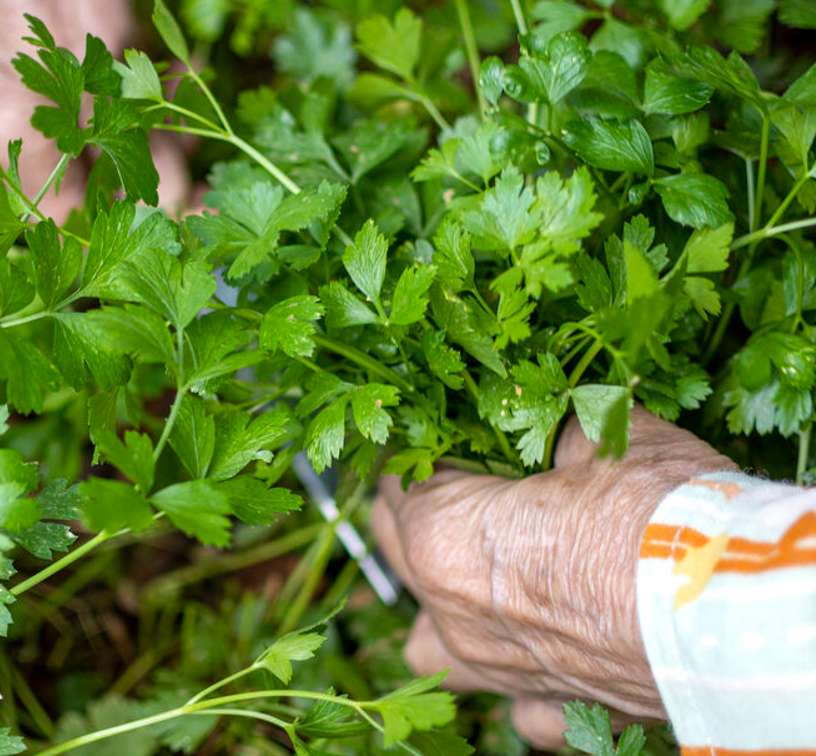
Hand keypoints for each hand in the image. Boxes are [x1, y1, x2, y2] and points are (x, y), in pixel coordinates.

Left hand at [371, 408, 734, 746]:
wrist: (736, 613)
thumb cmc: (658, 512)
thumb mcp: (608, 436)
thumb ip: (564, 427)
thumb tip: (560, 423)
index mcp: (443, 537)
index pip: (396, 486)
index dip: (422, 456)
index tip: (449, 440)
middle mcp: (454, 614)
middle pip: (398, 556)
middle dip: (418, 519)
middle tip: (461, 489)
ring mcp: (501, 672)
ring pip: (433, 648)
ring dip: (448, 612)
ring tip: (486, 581)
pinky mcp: (559, 711)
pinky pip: (521, 704)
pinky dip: (528, 678)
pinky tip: (554, 648)